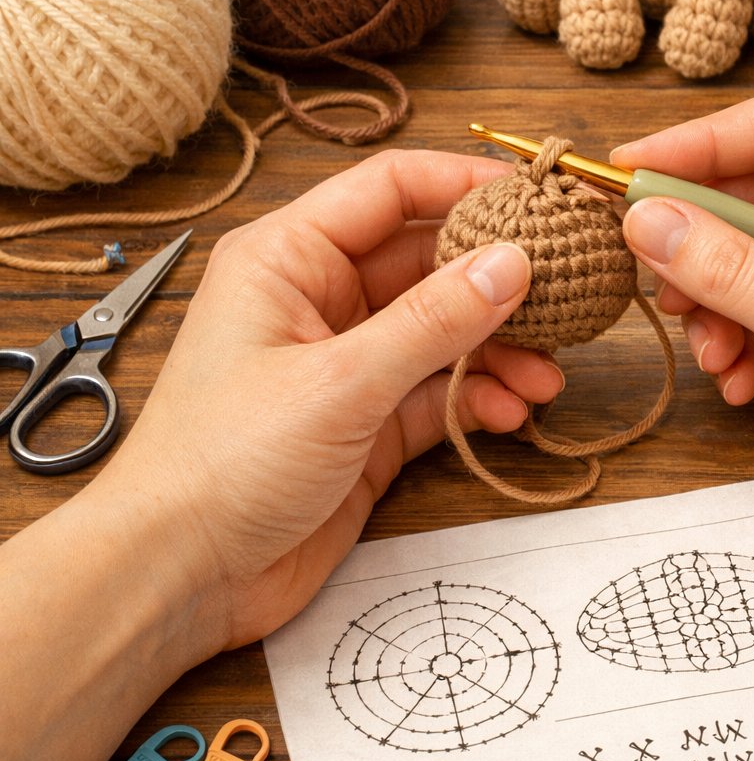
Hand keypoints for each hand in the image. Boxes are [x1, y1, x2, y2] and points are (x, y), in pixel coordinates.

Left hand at [101, 148, 560, 655]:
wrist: (180, 575)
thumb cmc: (222, 463)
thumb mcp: (338, 382)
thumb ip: (432, 321)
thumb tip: (511, 262)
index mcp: (288, 257)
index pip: (389, 190)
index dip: (464, 184)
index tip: (537, 196)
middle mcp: (318, 298)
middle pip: (428, 260)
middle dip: (497, 279)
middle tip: (565, 291)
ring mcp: (345, 361)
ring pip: (443, 329)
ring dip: (498, 347)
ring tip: (548, 371)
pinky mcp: (366, 422)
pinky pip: (439, 389)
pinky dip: (479, 396)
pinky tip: (513, 411)